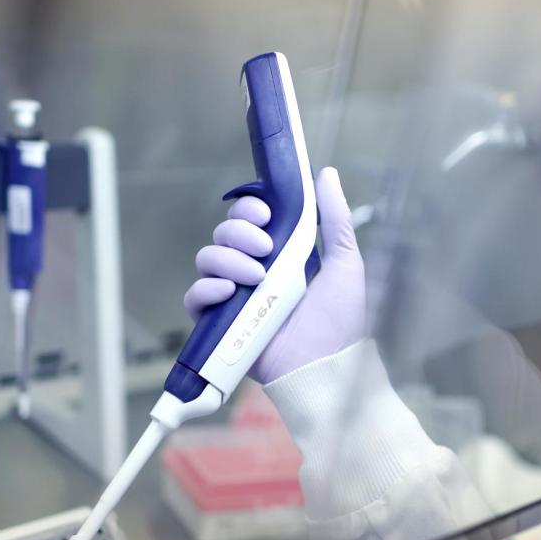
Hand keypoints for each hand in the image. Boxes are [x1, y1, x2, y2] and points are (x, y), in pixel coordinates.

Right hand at [183, 166, 365, 382]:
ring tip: (257, 276)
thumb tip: (327, 174)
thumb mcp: (345, 262)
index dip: (249, 209)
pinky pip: (195, 296)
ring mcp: (233, 297)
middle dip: (239, 232)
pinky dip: (206, 288)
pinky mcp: (219, 323)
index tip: (266, 215)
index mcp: (278, 253)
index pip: (248, 218)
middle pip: (223, 233)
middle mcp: (252, 270)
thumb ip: (335, 218)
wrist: (327, 365)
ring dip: (228, 259)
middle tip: (265, 248)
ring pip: (207, 259)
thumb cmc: (340, 319)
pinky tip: (229, 291)